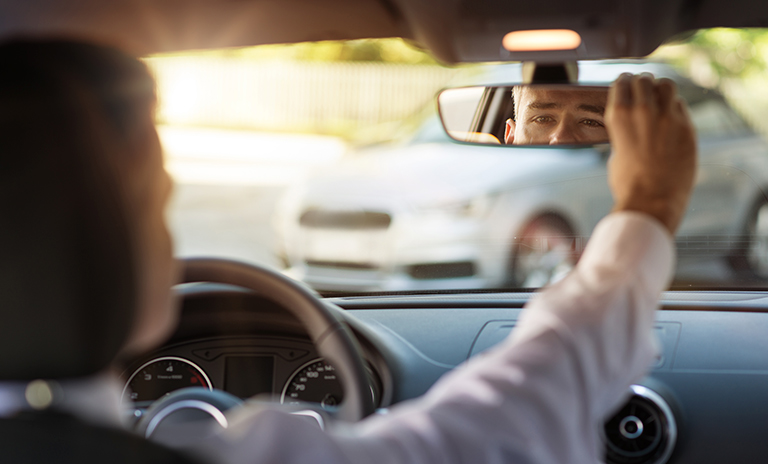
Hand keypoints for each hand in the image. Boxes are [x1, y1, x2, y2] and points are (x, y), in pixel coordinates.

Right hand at [605, 73, 696, 233]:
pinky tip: (670, 118)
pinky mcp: (687, 128)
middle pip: (644, 80)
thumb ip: (624, 133)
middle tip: (642, 89)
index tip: (626, 84)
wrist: (651, 200)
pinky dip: (674, 108)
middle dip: (642, 83)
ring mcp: (668, 118)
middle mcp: (643, 111)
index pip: (622, 82)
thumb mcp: (616, 152)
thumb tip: (631, 126)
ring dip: (660, 89)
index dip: (624, 82)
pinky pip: (680, 106)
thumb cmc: (628, 183)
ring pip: (666, 85)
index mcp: (619, 116)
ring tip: (659, 97)